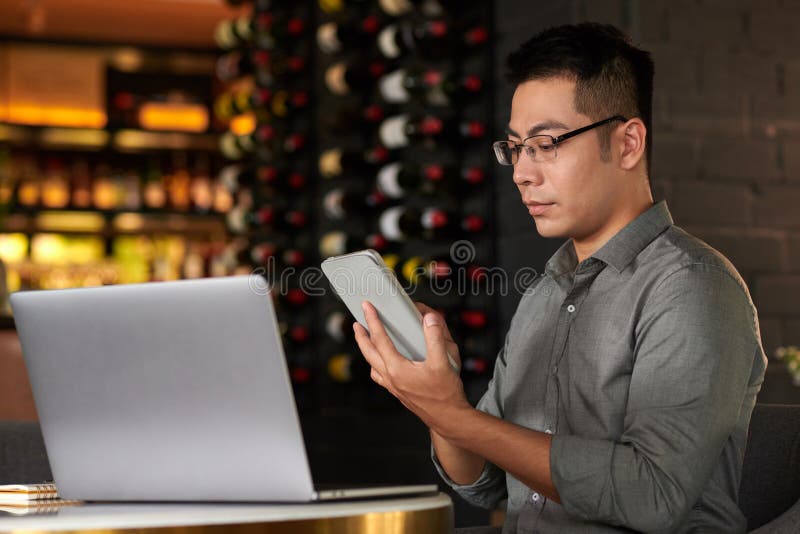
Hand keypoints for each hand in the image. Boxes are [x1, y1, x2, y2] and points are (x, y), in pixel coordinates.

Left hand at [353, 301, 469, 429]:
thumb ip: (435, 337)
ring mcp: (393, 387)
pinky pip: (380, 376)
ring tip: (367, 341)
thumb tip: (429, 318)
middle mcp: (391, 378)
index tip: (367, 307)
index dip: (373, 321)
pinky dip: (377, 365)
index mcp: (397, 369)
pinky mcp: (399, 393)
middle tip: (356, 323)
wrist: (448, 418)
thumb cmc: (446, 393)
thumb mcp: (444, 361)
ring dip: (367, 351)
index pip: (380, 339)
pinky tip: (383, 362)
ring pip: (373, 365)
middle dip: (361, 337)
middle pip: (369, 353)